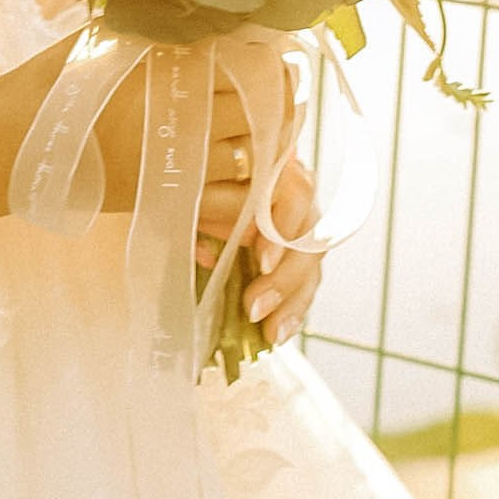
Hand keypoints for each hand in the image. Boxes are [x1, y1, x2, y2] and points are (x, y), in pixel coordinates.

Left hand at [194, 111, 322, 351]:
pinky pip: (306, 282)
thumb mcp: (192, 192)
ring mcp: (299, 223)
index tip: (261, 263)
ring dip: (292, 300)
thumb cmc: (189, 178)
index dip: (282, 230)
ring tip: (271, 332)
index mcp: (273, 166)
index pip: (295, 194)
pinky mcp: (294, 253)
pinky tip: (277, 333)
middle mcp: (295, 191)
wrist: (185, 177)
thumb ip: (206, 213)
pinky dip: (292, 310)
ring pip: (312, 263)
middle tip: (254, 307)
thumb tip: (213, 253)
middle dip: (285, 278)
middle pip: (310, 236)